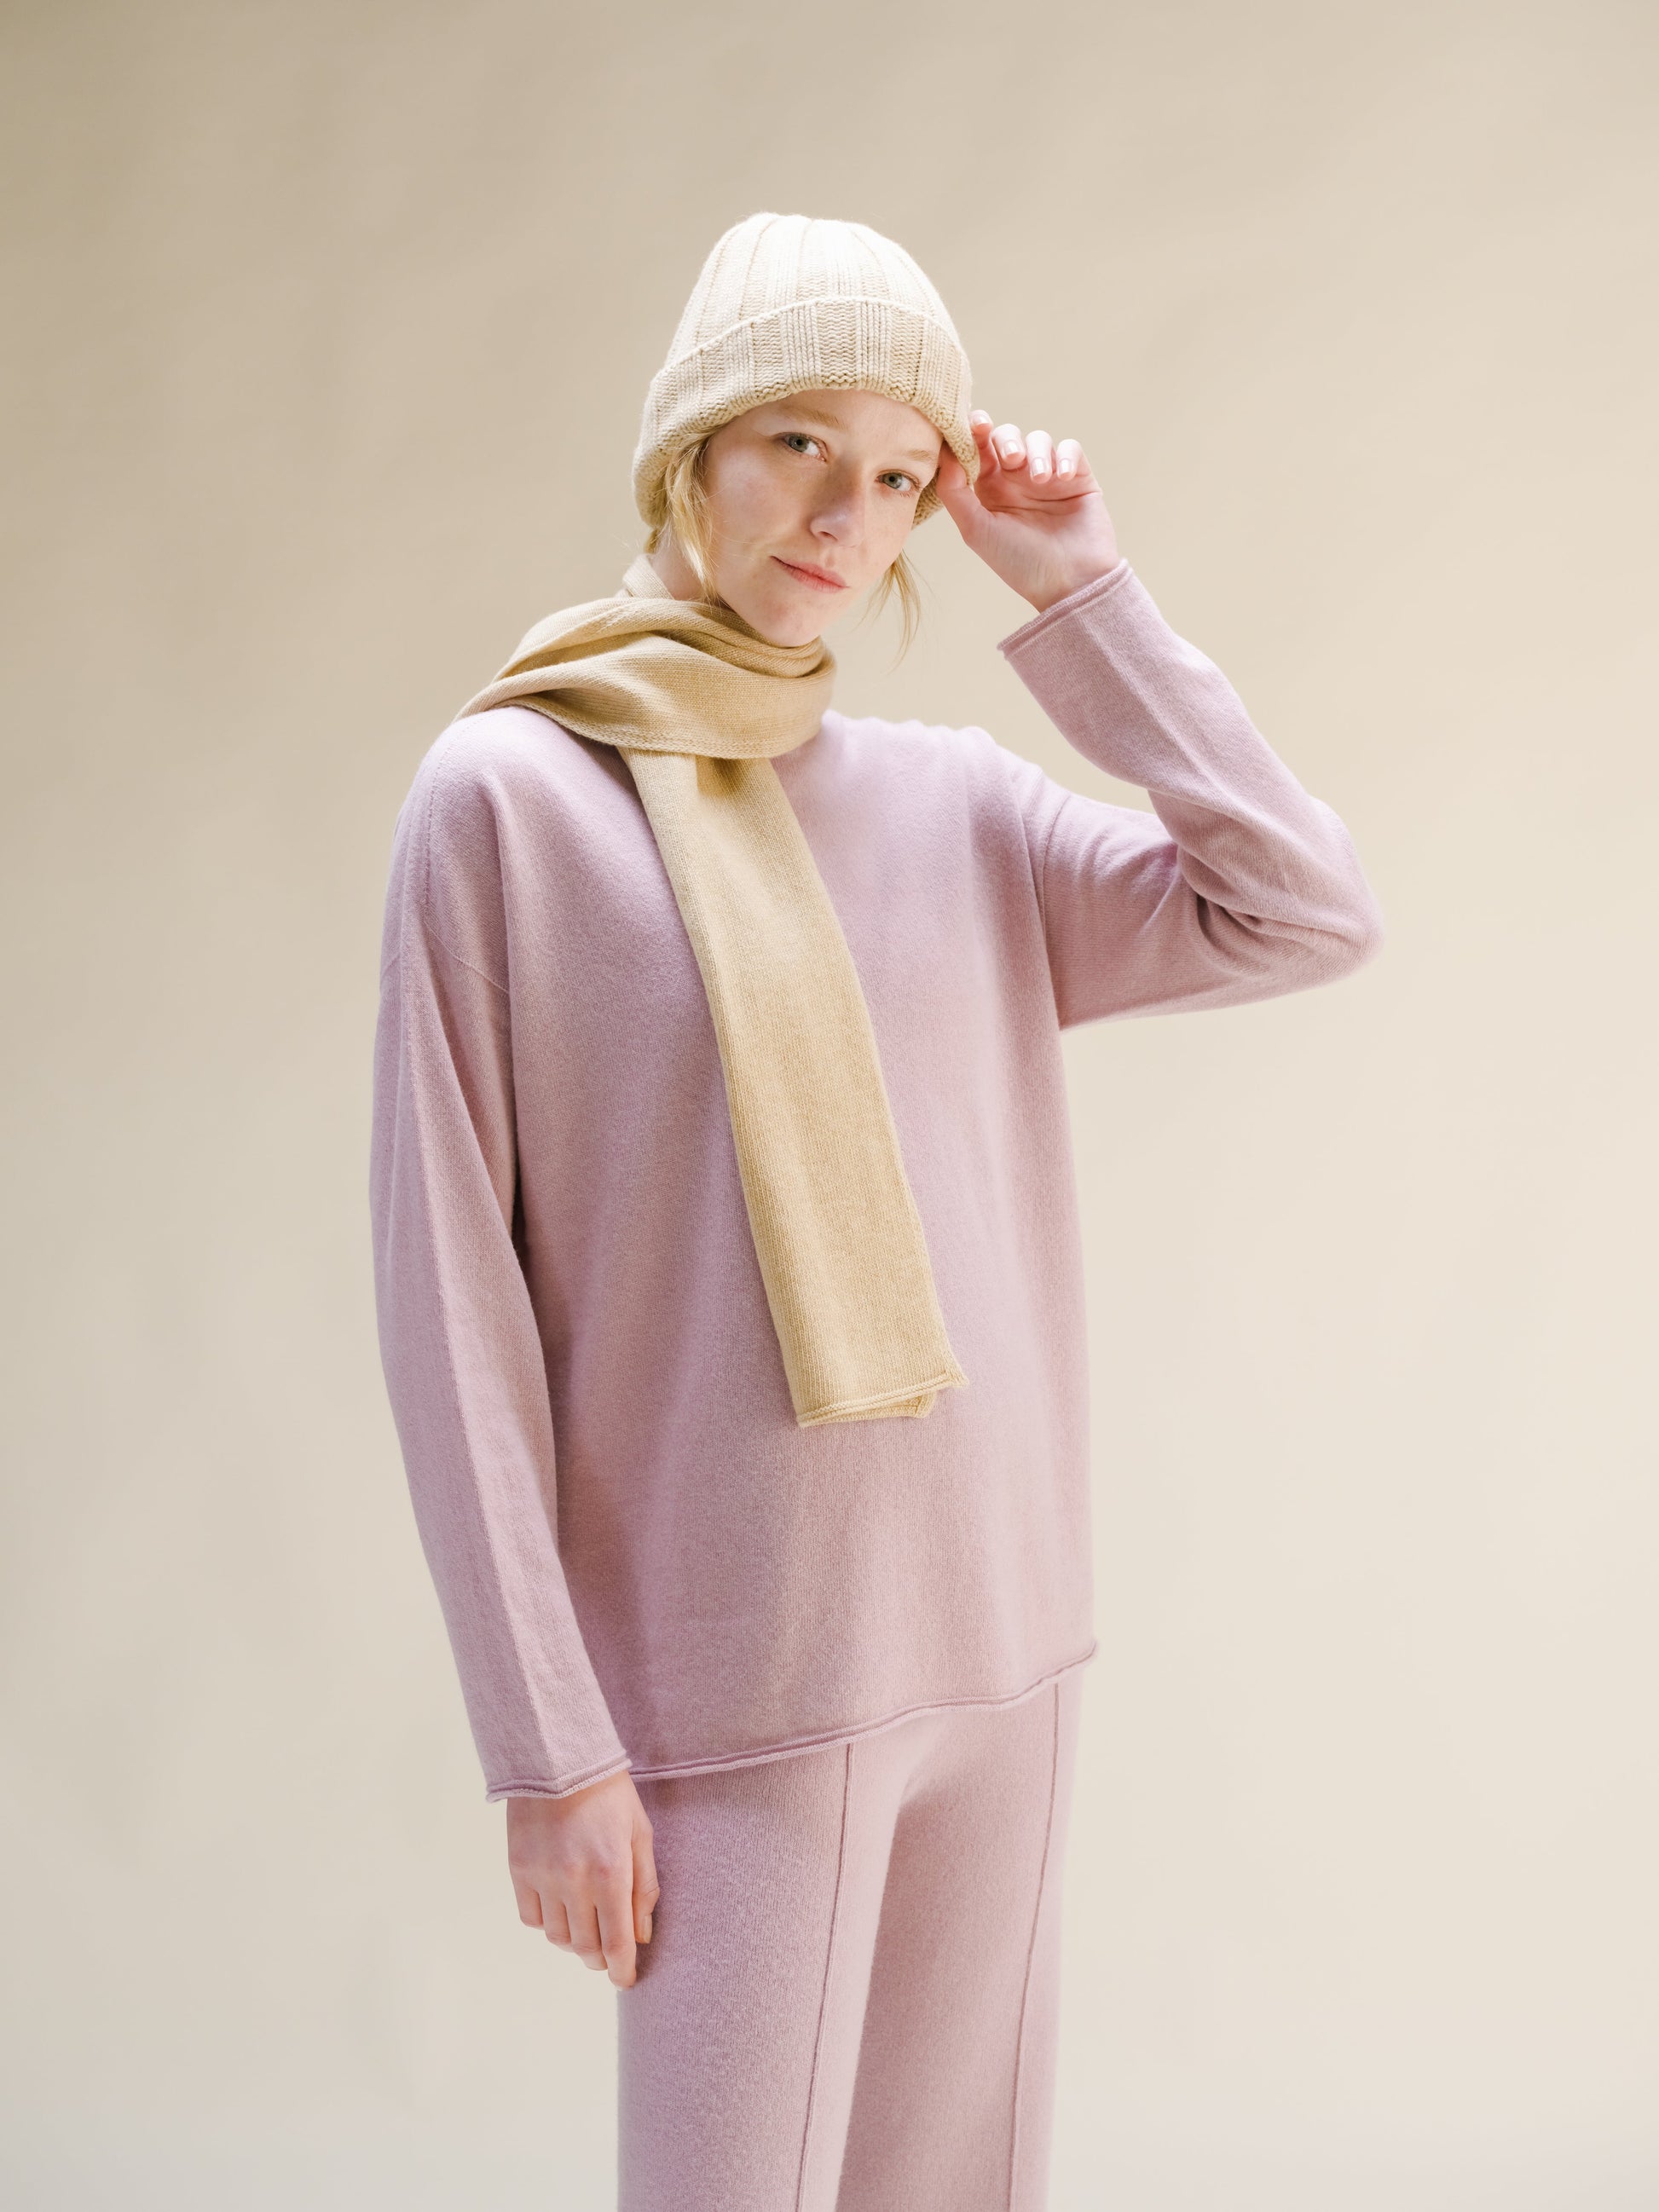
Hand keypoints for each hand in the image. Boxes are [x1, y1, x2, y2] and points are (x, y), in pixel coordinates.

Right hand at [507, 1770, 658, 1988]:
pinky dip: (547, 1922)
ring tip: (585, 1926)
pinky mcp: (518, 1869)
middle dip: (599, 1959)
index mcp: (611, 1873)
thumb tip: (641, 1936)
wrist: (559, 1757)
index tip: (624, 1980)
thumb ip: (644, 1888)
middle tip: (608, 1954)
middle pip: (585, 1947)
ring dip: (574, 1941)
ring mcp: (542, 1877)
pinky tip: (559, 1908)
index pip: (616, 1943)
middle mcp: (574, 1881)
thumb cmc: (609, 1794)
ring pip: (557, 1937)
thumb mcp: (640, 1834)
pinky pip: (531, 1918)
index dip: (621, 1971)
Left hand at [935, 410, 1120, 614]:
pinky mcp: (1078, 478)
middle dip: (1007, 440)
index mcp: (989, 489)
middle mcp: (1017, 480)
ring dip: (1037, 452)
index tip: (974, 423)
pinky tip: (1061, 479)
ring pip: (1039, 439)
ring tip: (1040, 480)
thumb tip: (944, 452)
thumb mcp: (976, 530)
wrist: (1070, 584)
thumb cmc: (1019, 563)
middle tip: (1012, 459)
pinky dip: (1065, 457)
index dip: (974, 431)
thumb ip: (954, 492)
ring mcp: (1048, 477)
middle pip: (1007, 436)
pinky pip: (1071, 449)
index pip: (978, 449)